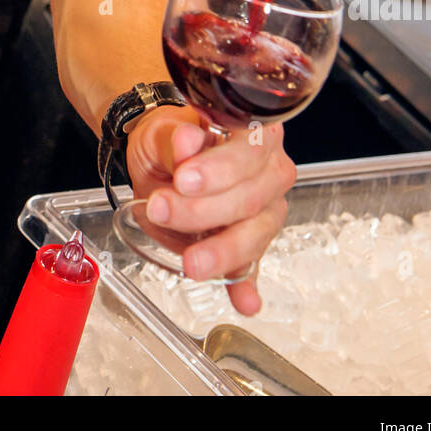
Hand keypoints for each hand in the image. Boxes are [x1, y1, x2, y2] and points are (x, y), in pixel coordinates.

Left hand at [124, 108, 295, 315]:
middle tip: (161, 208)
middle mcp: (270, 169)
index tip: (184, 179)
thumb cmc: (170, 140)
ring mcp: (266, 208)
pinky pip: (252, 267)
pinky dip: (245, 286)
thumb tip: (185, 141)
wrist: (162, 163)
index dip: (219, 169)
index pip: (249, 150)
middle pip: (252, 197)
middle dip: (204, 211)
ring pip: (255, 234)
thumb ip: (173, 137)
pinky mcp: (252, 242)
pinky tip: (244, 300)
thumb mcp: (160, 131)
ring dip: (222, 252)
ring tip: (192, 262)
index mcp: (253, 132)